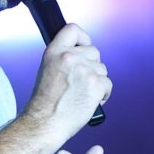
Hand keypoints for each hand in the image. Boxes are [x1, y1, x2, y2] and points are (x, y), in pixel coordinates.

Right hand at [26, 24, 111, 139]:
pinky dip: (102, 95)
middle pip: (94, 52)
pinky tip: (89, 102)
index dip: (83, 38)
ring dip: (96, 82)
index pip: (73, 29)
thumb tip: (82, 54)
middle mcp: (69, 57)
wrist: (45, 123)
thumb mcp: (47, 71)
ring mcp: (84, 70)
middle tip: (79, 83)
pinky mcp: (95, 84)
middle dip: (91, 67)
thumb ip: (63, 58)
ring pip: (102, 69)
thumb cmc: (46, 104)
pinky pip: (108, 84)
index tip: (84, 47)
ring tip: (81, 95)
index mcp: (54, 52)